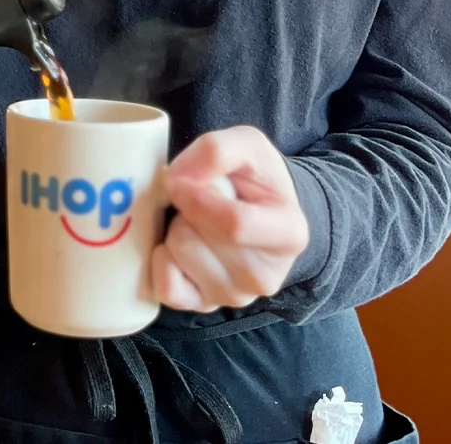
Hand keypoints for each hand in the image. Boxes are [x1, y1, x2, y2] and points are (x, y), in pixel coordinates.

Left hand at [150, 126, 308, 312]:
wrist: (262, 212)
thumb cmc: (256, 178)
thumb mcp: (248, 145)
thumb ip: (216, 150)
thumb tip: (177, 178)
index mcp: (288, 234)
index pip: (233, 224)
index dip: (195, 198)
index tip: (177, 180)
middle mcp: (265, 276)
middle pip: (196, 238)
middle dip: (183, 208)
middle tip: (197, 198)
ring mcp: (235, 296)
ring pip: (178, 254)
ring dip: (175, 227)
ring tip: (195, 220)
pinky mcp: (205, 306)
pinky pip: (166, 286)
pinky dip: (161, 258)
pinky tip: (178, 243)